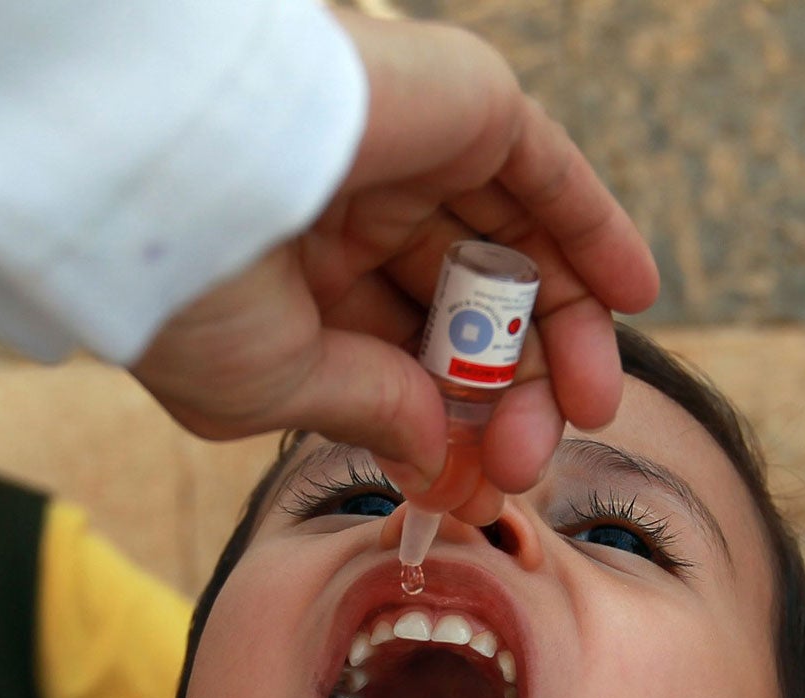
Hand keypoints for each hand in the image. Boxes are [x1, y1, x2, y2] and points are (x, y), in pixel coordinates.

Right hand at [131, 12, 659, 525]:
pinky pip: (549, 173)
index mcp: (290, 277)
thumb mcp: (275, 385)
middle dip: (508, 395)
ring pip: (512, 253)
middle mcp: (348, 211)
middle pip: (463, 313)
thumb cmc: (187, 286)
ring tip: (590, 405)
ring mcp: (408, 153)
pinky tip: (634, 295)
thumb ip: (368, 411)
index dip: (449, 423)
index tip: (480, 487)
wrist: (170, 162)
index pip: (398, 355)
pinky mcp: (460, 102)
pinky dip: (595, 231)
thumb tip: (437, 454)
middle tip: (528, 460)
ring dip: (561, 333)